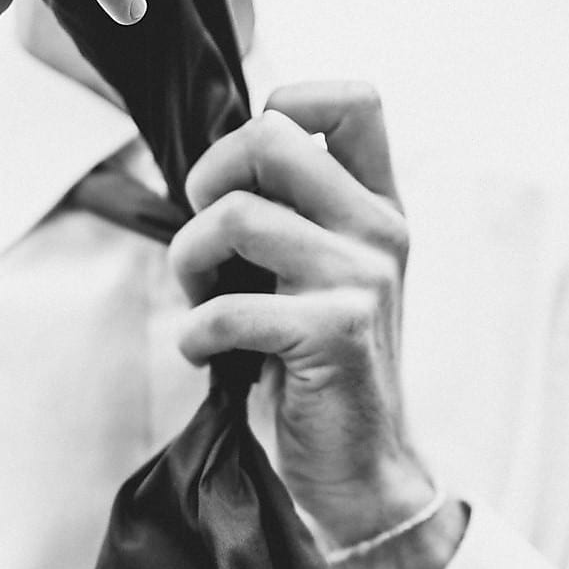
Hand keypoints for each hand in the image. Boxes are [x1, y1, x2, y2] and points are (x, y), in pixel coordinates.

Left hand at [171, 83, 434, 549]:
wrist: (360, 469)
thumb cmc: (318, 371)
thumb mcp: (318, 276)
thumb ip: (292, 215)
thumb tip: (214, 167)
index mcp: (378, 207)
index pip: (355, 100)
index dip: (285, 104)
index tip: (244, 170)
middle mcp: (379, 230)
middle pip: (270, 137)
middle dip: (207, 179)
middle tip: (204, 239)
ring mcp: (362, 278)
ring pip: (235, 215)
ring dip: (189, 262)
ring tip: (199, 303)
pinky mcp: (334, 332)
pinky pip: (229, 306)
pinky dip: (196, 333)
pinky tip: (207, 356)